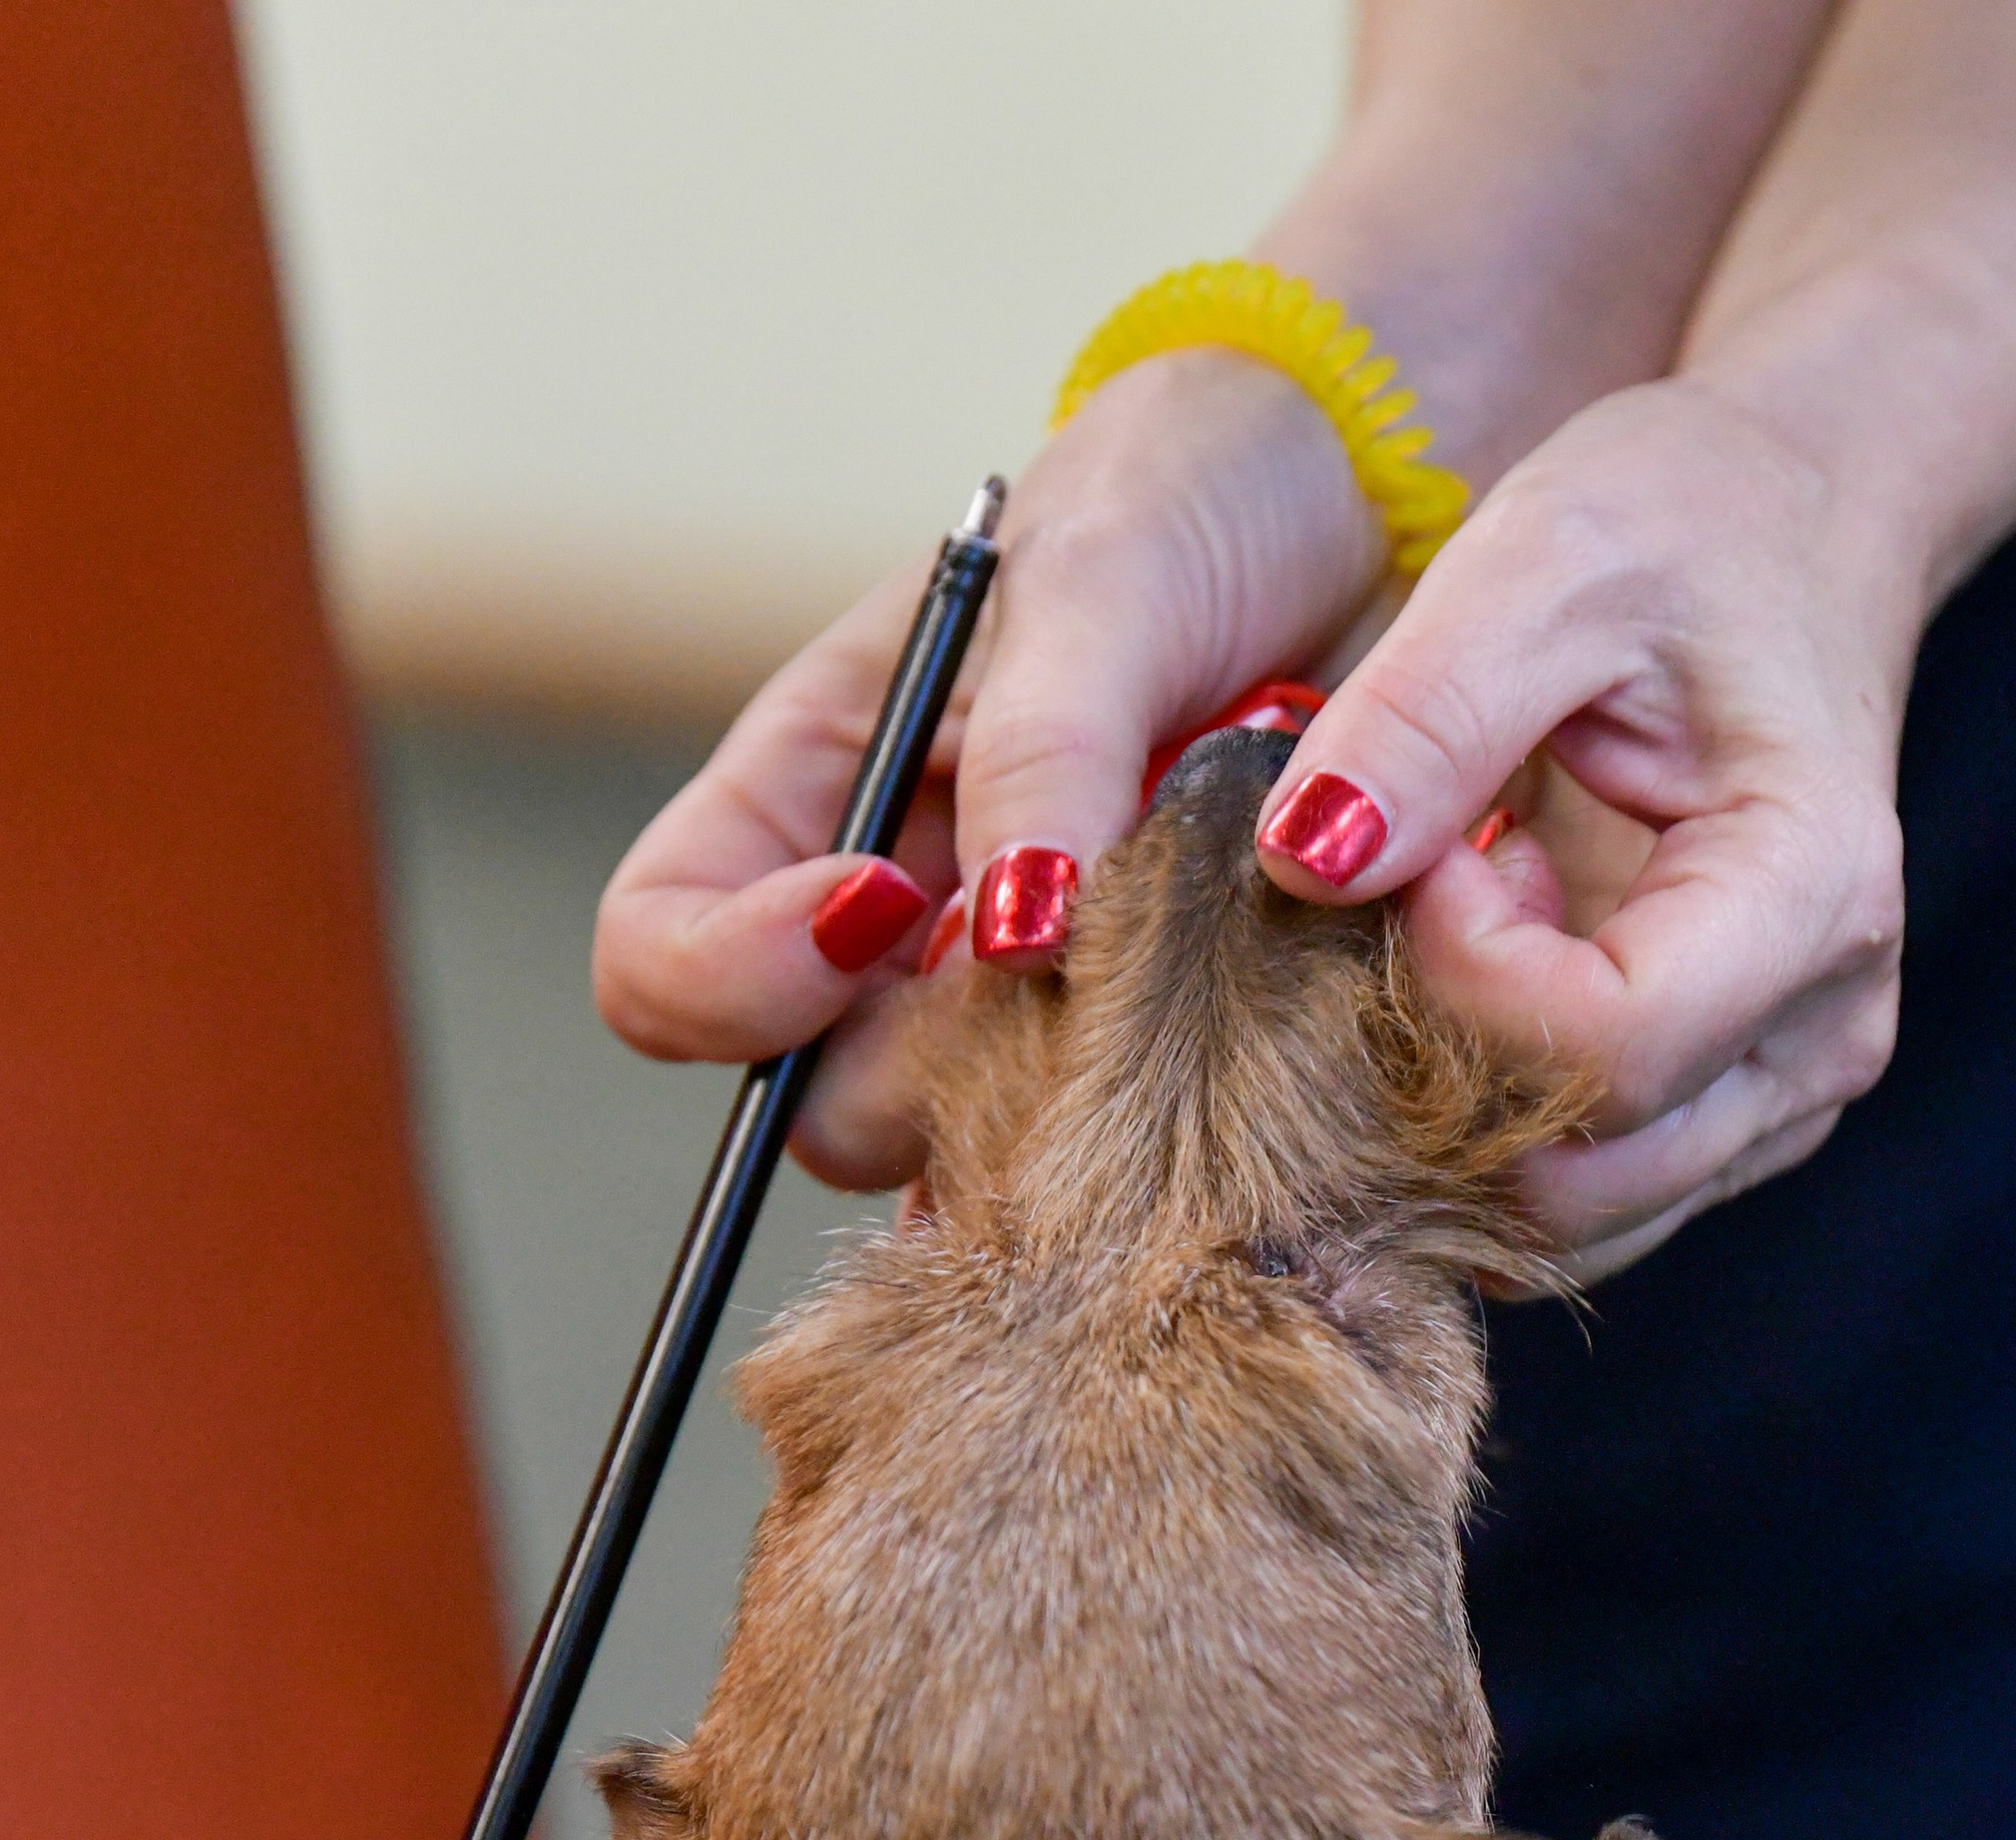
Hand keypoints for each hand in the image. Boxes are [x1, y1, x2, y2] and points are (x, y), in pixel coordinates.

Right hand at [592, 347, 1384, 1189]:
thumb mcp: (1099, 586)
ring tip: (1188, 968)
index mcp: (810, 796)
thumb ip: (1043, 753)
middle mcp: (889, 929)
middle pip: (825, 1100)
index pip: (658, 955)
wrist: (1358, 511)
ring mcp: (1014, 1006)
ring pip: (969, 1150)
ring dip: (1060, 1097)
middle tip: (1085, 951)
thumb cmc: (1185, 504)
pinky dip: (1142, 1144)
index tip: (880, 908)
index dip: (734, 977)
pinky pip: (1098, 1159)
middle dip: (940, 1061)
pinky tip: (1219, 1082)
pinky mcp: (1134, 1052)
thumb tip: (1014, 939)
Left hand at [1255, 375, 1915, 1268]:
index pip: (1598, 1056)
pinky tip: (1487, 974)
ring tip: (1471, 919)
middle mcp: (1822, 1035)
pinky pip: (1576, 1196)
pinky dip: (1488, 1121)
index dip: (1462, 979)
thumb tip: (1305, 867)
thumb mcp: (1541, 560)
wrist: (1797, 535)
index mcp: (1810, 896)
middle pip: (1577, 1175)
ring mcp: (1780, 1101)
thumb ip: (1421, 716)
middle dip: (1441, 1063)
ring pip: (1568, 1217)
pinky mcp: (1728, 1122)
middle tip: (1429, 889)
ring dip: (1459, 1104)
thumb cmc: (1687, 526)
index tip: (1435, 851)